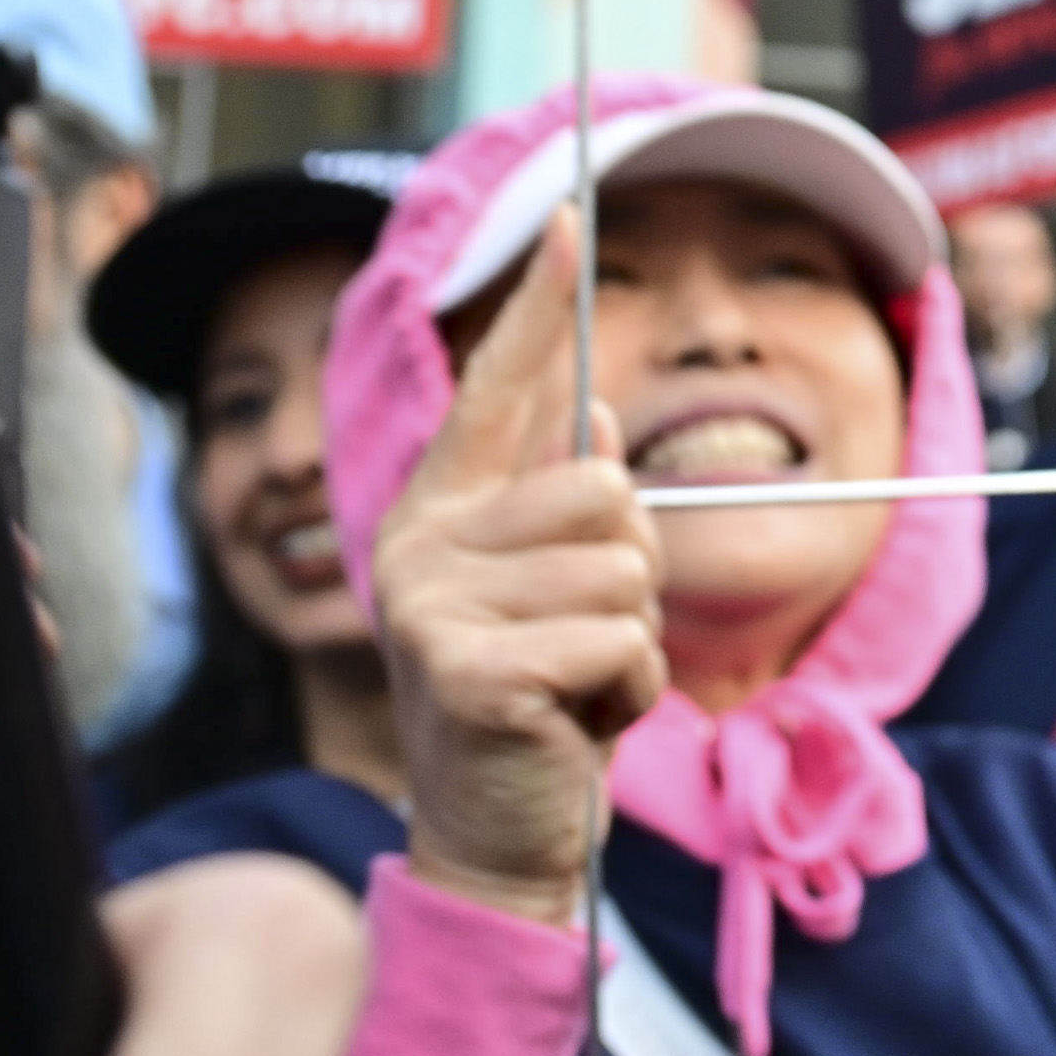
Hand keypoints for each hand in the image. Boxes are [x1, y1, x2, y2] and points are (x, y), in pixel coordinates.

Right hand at [376, 202, 663, 924]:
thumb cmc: (543, 707)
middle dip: (635, 571)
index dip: (538, 304)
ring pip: (626, 565)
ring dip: (634, 638)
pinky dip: (628, 688)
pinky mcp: (472, 669)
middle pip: (607, 487)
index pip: (498, 390)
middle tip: (584, 643)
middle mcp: (420, 545)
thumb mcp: (559, 593)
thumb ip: (566, 507)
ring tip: (578, 686)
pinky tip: (575, 725)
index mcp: (439, 513)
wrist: (501, 839)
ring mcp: (435, 607)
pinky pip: (618, 636)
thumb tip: (602, 410)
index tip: (569, 216)